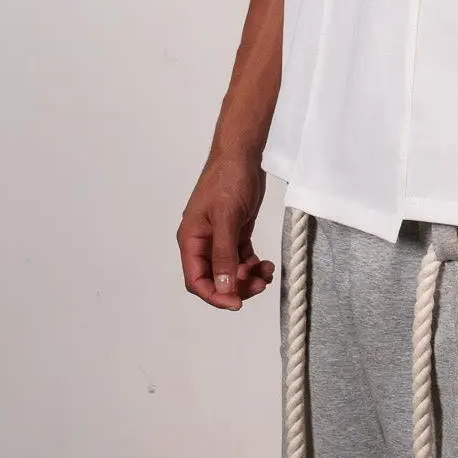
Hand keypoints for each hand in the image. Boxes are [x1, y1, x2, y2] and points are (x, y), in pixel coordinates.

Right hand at [177, 154, 273, 309]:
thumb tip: (222, 287)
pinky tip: (266, 265)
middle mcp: (203, 242)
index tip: (236, 302)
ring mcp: (220, 238)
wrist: (243, 154)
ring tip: (266, 272)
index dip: (214, 295)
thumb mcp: (226, 218)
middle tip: (258, 285)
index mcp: (191, 239)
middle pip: (215, 279)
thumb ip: (223, 254)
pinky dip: (253, 266)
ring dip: (248, 277)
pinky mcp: (235, 232)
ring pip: (230, 271)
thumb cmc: (227, 179)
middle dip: (236, 286)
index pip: (196, 279)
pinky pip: (242, 259)